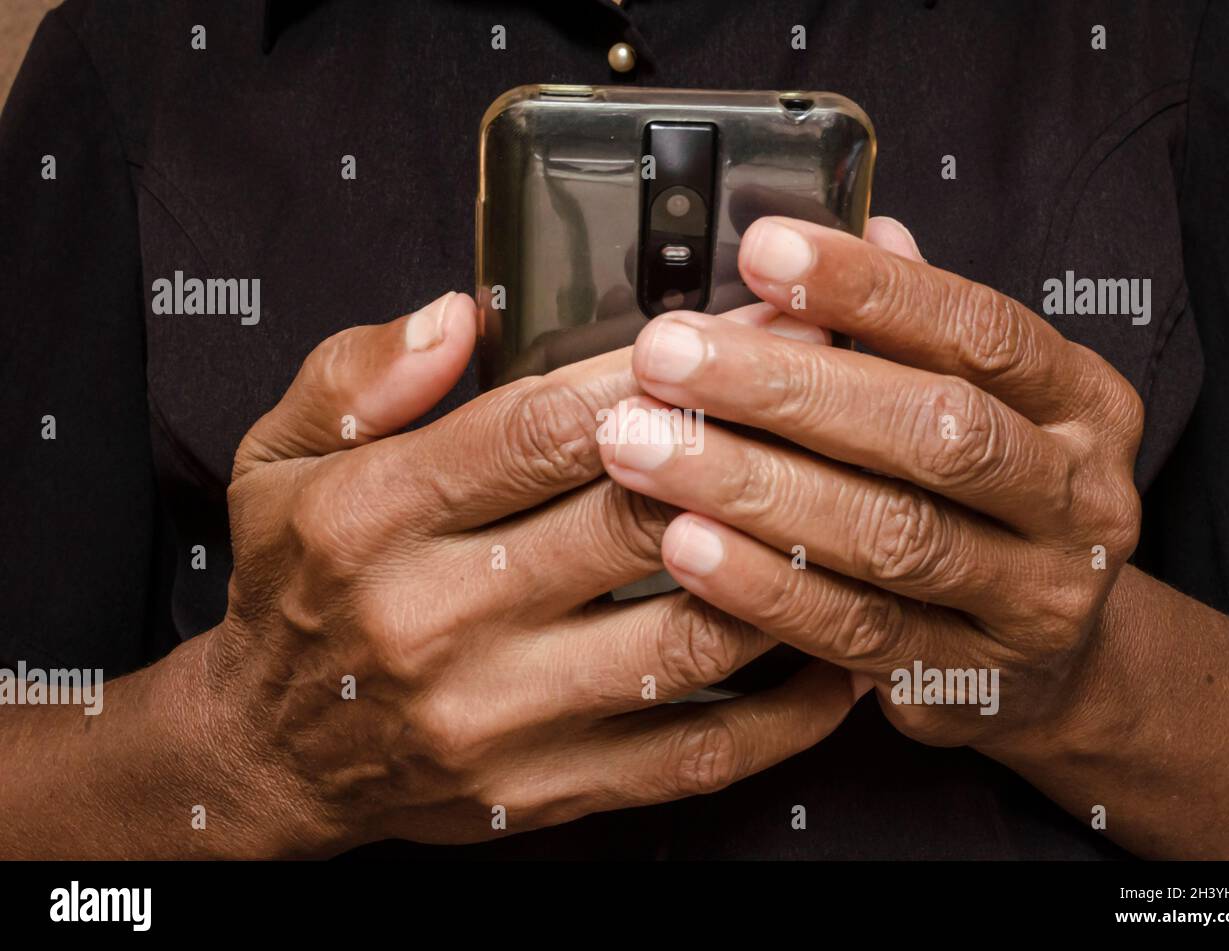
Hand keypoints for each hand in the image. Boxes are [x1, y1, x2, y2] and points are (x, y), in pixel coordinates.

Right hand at [213, 291, 853, 854]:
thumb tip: (460, 316)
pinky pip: (695, 755)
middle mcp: (435, 620)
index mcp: (374, 516)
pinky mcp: (544, 792)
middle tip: (836, 399)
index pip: (546, 427)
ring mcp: (496, 720)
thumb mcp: (276, 458)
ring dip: (786, 571)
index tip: (752, 326)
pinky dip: (786, 710)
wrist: (272, 752)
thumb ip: (359, 376)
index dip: (666, 370)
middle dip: (749, 448)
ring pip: (688, 640)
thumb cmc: (295, 587)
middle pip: (636, 522)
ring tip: (857, 508)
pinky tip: (836, 651)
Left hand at [598, 217, 1144, 750]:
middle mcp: (1077, 496)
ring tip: (647, 450)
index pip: (979, 329)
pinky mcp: (970, 679)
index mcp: (1079, 401)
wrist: (1048, 656)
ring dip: (756, 488)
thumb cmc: (987, 498)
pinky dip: (766, 587)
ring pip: (892, 535)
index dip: (868, 290)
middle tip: (664, 357)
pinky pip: (858, 630)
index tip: (760, 251)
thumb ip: (918, 328)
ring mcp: (1034, 597)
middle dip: (786, 389)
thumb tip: (865, 228)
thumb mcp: (979, 401)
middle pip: (933, 432)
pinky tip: (685, 548)